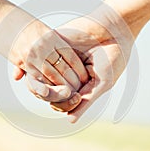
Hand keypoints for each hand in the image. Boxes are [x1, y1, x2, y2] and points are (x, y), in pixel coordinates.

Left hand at [14, 9, 133, 120]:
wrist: (114, 30)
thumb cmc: (112, 58)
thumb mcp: (102, 83)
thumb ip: (86, 101)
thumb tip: (70, 120)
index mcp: (77, 86)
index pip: (61, 102)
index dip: (62, 105)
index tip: (74, 99)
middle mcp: (64, 75)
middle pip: (48, 92)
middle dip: (51, 95)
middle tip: (61, 91)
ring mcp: (57, 61)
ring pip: (40, 77)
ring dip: (40, 83)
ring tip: (50, 83)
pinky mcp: (52, 46)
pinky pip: (38, 58)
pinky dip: (34, 67)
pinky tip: (38, 71)